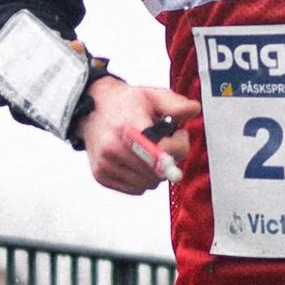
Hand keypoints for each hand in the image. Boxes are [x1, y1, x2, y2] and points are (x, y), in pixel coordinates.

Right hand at [81, 77, 200, 194]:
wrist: (91, 110)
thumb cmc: (125, 104)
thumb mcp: (152, 95)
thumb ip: (175, 104)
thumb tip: (194, 110)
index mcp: (129, 127)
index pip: (162, 151)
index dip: (178, 146)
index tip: (179, 135)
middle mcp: (114, 148)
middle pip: (158, 171)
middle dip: (170, 158)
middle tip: (165, 142)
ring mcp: (106, 164)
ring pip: (149, 183)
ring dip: (156, 171)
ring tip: (150, 151)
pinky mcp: (101, 176)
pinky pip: (136, 189)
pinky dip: (143, 179)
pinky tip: (138, 161)